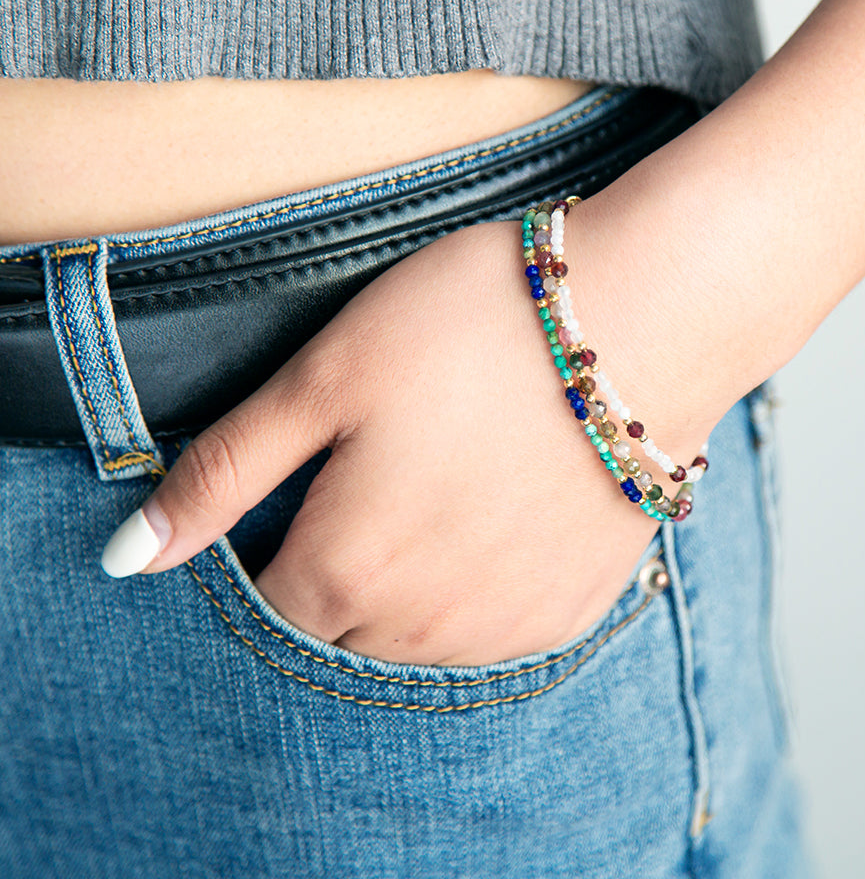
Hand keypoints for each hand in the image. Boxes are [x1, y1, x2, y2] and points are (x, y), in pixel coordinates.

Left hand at [107, 210, 713, 665]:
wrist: (642, 320)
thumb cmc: (473, 329)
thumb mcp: (324, 377)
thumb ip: (223, 476)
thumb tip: (128, 557)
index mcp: (346, 570)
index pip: (267, 609)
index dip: (269, 550)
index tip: (305, 489)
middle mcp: (421, 625)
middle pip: (341, 630)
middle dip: (338, 568)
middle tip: (383, 473)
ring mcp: (502, 627)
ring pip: (415, 638)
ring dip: (409, 584)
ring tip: (446, 484)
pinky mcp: (568, 611)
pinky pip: (492, 632)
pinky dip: (477, 588)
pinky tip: (500, 512)